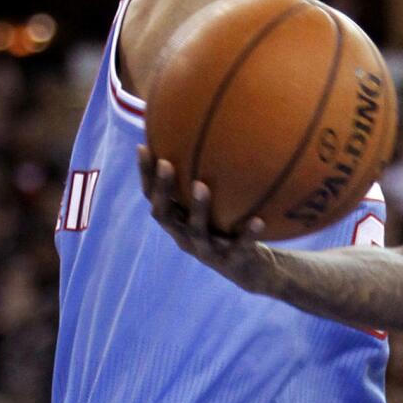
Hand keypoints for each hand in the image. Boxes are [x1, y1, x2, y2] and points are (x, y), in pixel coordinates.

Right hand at [137, 144, 269, 287]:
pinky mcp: (232, 262)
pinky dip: (248, 234)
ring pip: (197, 231)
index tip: (143, 147)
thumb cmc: (230, 228)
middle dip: (163, 189)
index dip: (146, 175)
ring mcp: (208, 251)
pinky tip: (259, 220)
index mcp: (179, 222)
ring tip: (202, 185)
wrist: (251, 269)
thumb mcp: (218, 203)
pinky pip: (240, 247)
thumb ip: (209, 178)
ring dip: (198, 208)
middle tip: (167, 163)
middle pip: (166, 214)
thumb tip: (210, 134)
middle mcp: (186, 236)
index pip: (154, 197)